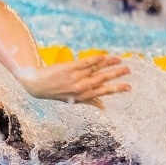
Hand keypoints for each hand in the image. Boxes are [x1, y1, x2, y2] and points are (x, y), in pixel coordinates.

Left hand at [16, 55, 130, 108]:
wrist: (36, 84)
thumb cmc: (57, 92)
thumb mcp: (73, 100)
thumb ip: (89, 101)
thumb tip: (104, 108)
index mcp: (82, 97)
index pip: (103, 92)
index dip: (117, 89)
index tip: (129, 87)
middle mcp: (80, 88)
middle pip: (102, 79)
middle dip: (116, 74)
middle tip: (128, 70)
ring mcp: (75, 77)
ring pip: (96, 69)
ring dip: (109, 63)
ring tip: (119, 60)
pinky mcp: (69, 68)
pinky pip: (85, 62)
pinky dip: (95, 59)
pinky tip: (103, 56)